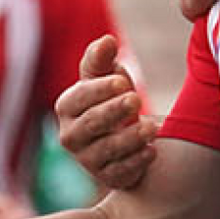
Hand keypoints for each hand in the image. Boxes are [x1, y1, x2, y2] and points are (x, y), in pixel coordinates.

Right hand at [55, 36, 157, 190]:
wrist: (127, 135)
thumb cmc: (113, 98)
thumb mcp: (108, 76)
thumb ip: (103, 58)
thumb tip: (108, 40)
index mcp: (67, 107)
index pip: (79, 98)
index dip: (100, 90)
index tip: (123, 81)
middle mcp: (71, 136)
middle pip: (91, 124)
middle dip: (113, 111)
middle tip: (136, 99)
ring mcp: (87, 160)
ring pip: (106, 150)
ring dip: (130, 137)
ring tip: (152, 127)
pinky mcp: (107, 178)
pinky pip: (120, 172)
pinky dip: (137, 162)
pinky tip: (152, 151)